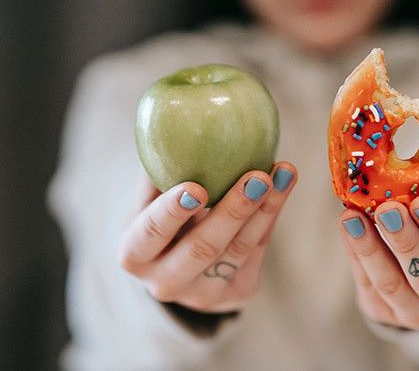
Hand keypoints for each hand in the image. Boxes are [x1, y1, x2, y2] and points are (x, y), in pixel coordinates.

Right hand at [119, 162, 296, 312]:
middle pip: (202, 247)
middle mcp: (165, 283)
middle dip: (233, 211)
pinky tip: (283, 185)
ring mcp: (202, 295)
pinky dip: (271, 215)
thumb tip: (173, 122)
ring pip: (238, 250)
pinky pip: (257, 251)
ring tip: (282, 173)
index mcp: (134, 255)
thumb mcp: (149, 199)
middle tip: (257, 177)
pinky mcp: (236, 294)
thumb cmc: (161, 217)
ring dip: (265, 209)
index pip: (151, 234)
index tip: (196, 187)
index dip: (172, 212)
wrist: (179, 265)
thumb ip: (159, 171)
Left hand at [338, 195, 418, 329]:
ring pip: (392, 285)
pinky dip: (355, 253)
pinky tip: (347, 227)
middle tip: (388, 209)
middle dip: (406, 241)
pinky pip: (366, 284)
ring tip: (353, 217)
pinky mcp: (384, 315)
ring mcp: (418, 313)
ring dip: (370, 248)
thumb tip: (407, 167)